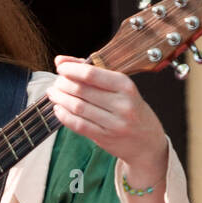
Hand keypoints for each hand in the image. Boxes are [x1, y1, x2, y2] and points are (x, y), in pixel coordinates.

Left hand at [48, 55, 168, 183]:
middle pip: (82, 90)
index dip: (70, 69)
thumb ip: (92, 73)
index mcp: (125, 86)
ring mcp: (114, 123)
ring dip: (60, 99)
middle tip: (56, 82)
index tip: (60, 67)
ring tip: (54, 93)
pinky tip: (58, 109)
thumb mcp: (120, 88)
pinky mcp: (105, 137)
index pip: (91, 74)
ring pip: (78, 107)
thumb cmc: (131, 109)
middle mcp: (121, 104)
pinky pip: (78, 125)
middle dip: (63, 84)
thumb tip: (61, 61)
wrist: (147, 141)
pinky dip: (64, 116)